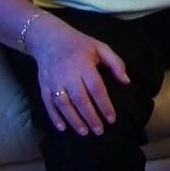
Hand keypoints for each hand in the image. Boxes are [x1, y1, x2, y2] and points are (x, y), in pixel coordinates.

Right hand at [28, 15, 130, 134]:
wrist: (48, 38)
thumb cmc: (79, 44)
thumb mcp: (100, 47)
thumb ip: (116, 63)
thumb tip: (126, 82)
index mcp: (83, 65)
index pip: (96, 89)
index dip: (104, 105)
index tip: (112, 119)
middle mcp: (67, 74)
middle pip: (80, 99)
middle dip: (90, 117)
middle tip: (99, 131)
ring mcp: (53, 80)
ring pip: (63, 103)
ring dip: (73, 120)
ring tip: (84, 132)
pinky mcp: (43, 84)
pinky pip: (47, 103)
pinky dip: (54, 116)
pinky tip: (62, 128)